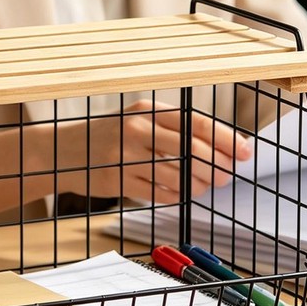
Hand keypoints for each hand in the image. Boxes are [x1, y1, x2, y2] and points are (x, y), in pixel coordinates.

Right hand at [56, 99, 251, 202]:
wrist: (62, 150)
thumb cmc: (108, 136)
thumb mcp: (137, 121)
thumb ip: (171, 130)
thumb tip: (219, 148)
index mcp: (147, 110)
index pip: (196, 123)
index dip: (225, 139)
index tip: (245, 152)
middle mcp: (137, 129)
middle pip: (191, 150)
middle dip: (216, 166)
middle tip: (226, 176)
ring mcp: (125, 155)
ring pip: (178, 175)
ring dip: (198, 185)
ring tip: (203, 186)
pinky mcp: (117, 181)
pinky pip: (158, 192)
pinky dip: (176, 195)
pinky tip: (180, 193)